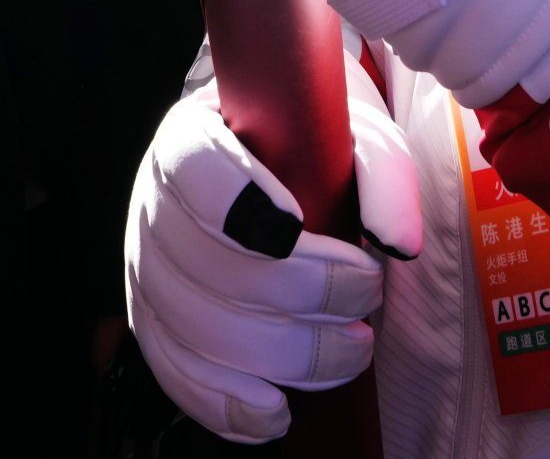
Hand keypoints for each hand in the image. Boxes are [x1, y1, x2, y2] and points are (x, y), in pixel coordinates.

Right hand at [128, 55, 420, 443]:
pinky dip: (226, 404)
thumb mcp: (357, 137)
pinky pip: (178, 376)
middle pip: (201, 262)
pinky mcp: (159, 328)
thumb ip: (383, 175)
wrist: (285, 171)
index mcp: (193, 135)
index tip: (297, 227)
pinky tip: (277, 413)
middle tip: (367, 295)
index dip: (237, 202)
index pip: (190, 165)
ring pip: (194, 327)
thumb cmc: (316, 150)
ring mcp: (151, 270)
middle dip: (295, 292)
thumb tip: (398, 244)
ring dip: (280, 353)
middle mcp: (155, 203)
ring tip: (352, 349)